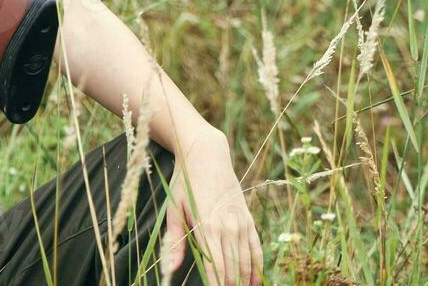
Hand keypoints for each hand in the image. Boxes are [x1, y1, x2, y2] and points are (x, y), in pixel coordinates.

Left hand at [162, 130, 262, 285]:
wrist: (207, 154)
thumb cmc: (185, 182)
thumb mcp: (174, 208)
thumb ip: (174, 240)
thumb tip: (170, 269)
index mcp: (206, 225)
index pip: (215, 266)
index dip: (216, 285)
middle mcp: (227, 226)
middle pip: (232, 267)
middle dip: (230, 285)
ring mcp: (240, 222)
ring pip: (246, 260)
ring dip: (245, 280)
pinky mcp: (248, 218)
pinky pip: (256, 246)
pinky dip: (257, 265)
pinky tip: (256, 281)